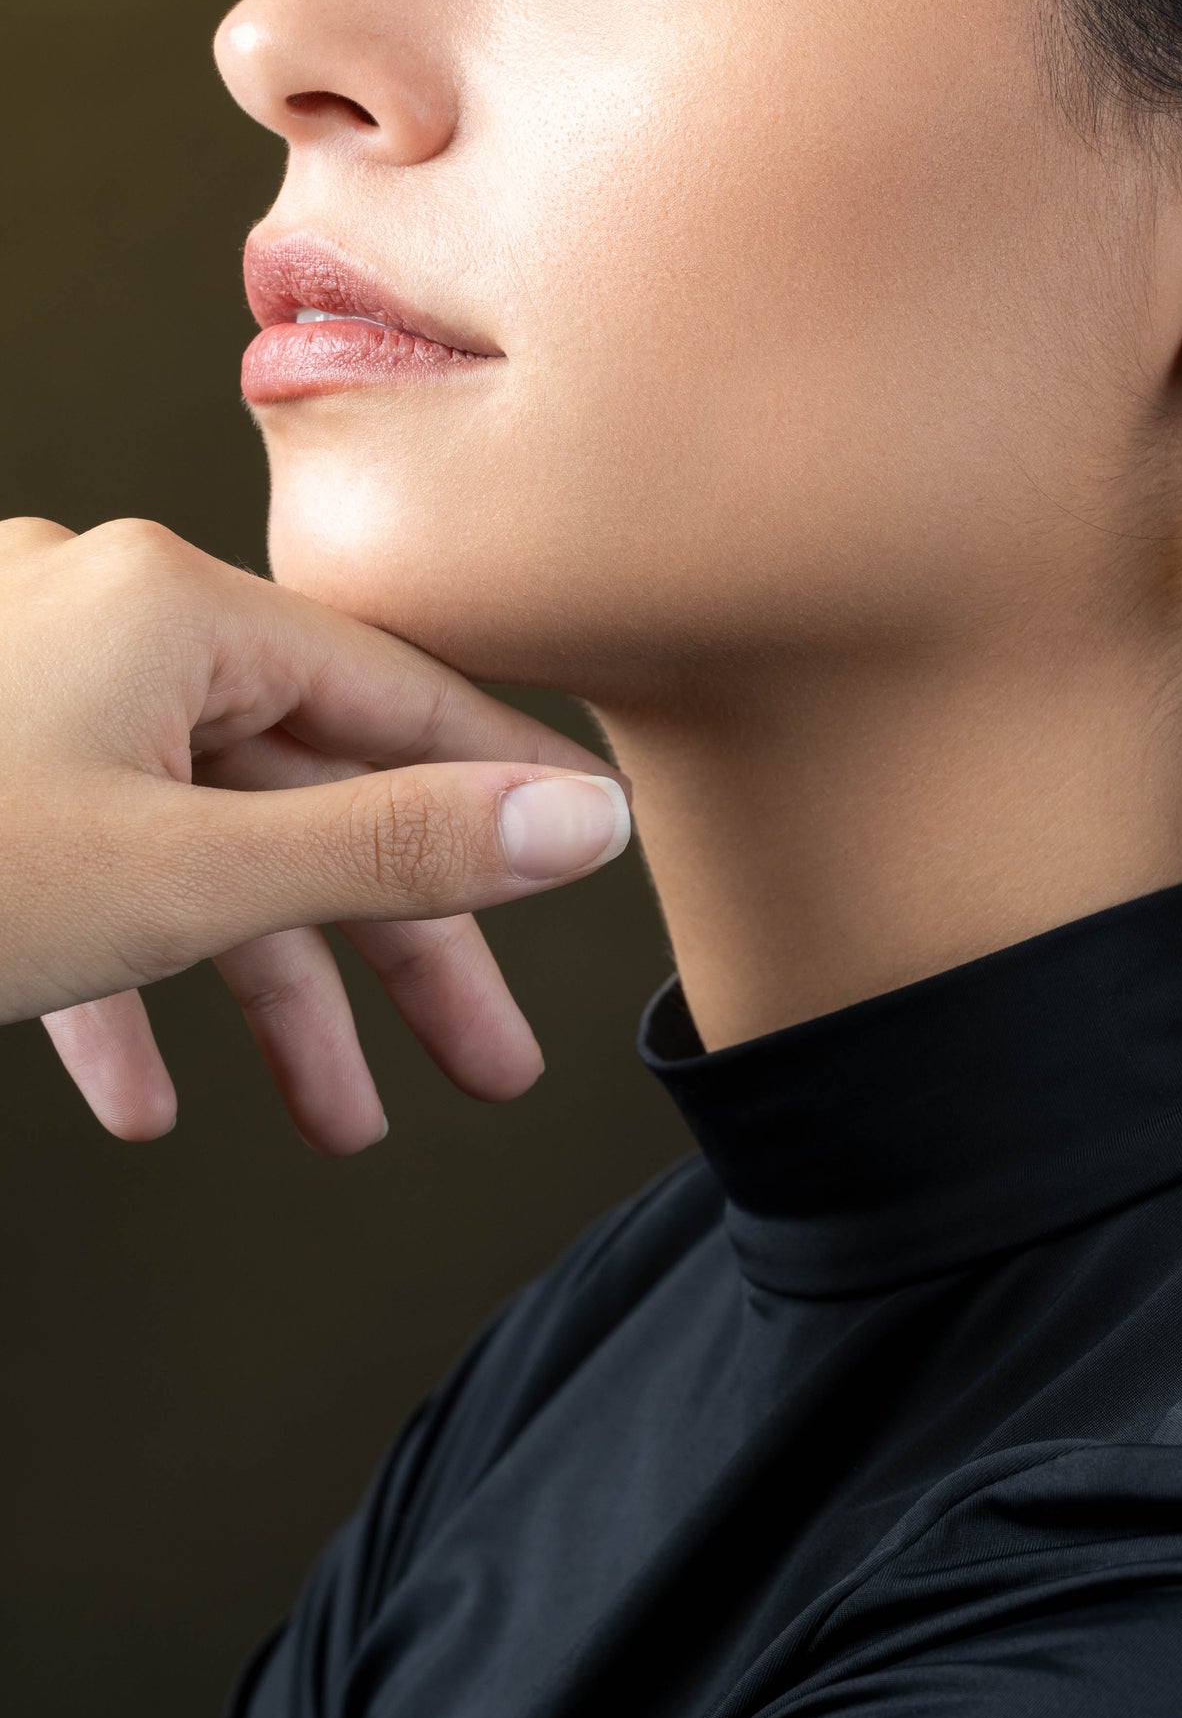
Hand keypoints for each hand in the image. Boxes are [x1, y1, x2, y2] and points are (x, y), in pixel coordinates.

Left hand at [3, 516, 632, 1154]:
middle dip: (389, 949)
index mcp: (169, 604)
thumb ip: (391, 847)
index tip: (589, 843)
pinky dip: (125, 971)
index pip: (398, 698)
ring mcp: (24, 679)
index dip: (504, 787)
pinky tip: (142, 1090)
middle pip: (302, 786)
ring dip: (264, 986)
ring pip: (196, 835)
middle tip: (482, 1056)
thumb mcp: (182, 876)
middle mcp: (102, 613)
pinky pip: (86, 854)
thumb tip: (576, 819)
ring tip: (333, 1113)